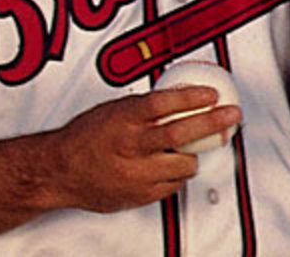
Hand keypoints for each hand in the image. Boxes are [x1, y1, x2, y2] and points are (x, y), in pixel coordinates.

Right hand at [50, 87, 242, 212]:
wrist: (59, 171)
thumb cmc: (84, 137)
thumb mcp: (114, 110)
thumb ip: (145, 107)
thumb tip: (179, 97)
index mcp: (123, 119)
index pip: (163, 103)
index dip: (191, 98)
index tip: (212, 94)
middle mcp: (130, 146)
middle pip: (179, 134)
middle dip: (212, 124)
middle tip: (231, 116)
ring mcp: (135, 173)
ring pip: (182, 165)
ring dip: (194, 155)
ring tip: (196, 147)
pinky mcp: (138, 195)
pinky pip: (172, 186)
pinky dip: (177, 175)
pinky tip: (173, 166)